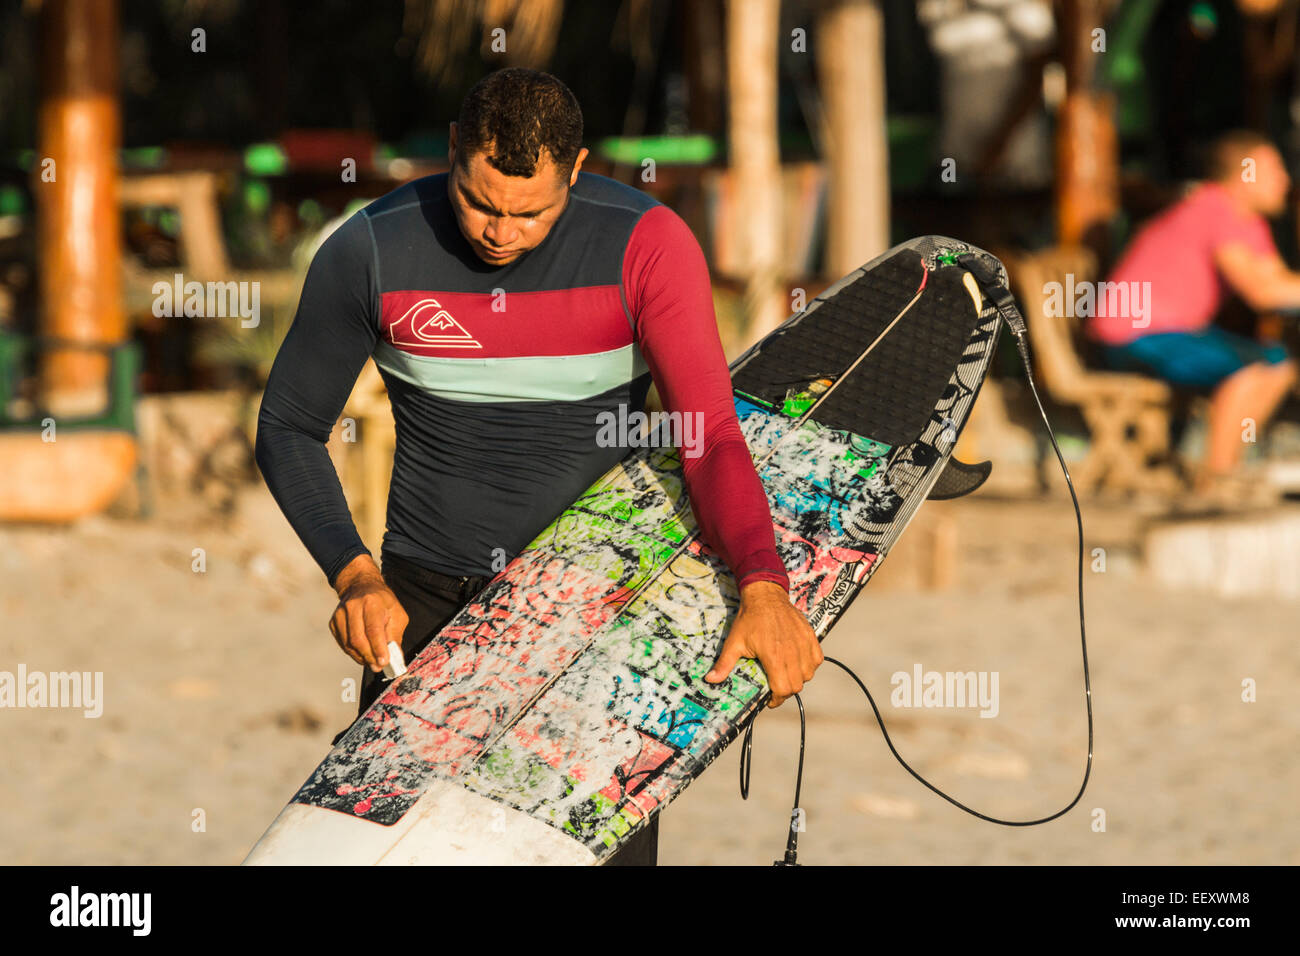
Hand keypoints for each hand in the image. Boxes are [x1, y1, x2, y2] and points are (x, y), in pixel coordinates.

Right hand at [329, 554, 408, 672]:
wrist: (361, 586)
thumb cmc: (382, 601)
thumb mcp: (397, 614)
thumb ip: (396, 636)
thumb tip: (394, 658)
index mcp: (372, 602)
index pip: (373, 629)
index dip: (378, 648)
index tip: (384, 662)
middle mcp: (353, 607)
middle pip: (358, 639)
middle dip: (369, 657)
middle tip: (378, 666)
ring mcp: (340, 614)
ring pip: (348, 644)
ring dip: (361, 657)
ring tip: (372, 662)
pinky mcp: (334, 622)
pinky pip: (343, 643)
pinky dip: (353, 652)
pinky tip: (362, 654)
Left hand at [704, 580, 821, 707]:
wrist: (765, 596)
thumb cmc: (749, 619)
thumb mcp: (734, 642)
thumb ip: (724, 664)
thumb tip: (710, 680)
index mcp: (774, 656)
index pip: (783, 689)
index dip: (776, 699)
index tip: (770, 699)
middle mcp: (792, 652)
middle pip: (796, 685)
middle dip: (786, 691)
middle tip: (776, 687)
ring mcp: (803, 643)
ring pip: (808, 674)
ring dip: (798, 679)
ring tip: (786, 674)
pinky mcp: (810, 636)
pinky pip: (817, 659)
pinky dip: (810, 665)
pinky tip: (798, 662)